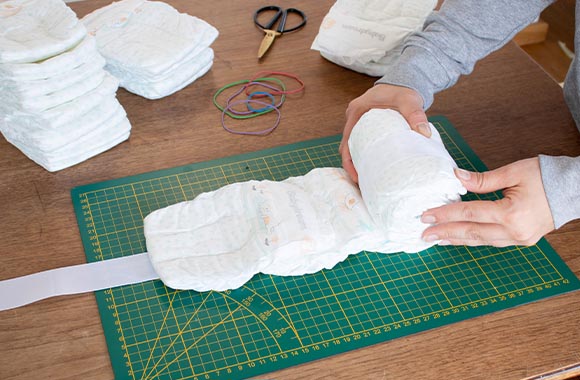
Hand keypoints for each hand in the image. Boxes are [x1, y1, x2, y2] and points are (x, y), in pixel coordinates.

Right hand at [339, 84, 429, 182]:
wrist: (406, 82)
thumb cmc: (403, 90)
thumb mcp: (409, 100)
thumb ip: (416, 115)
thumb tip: (424, 134)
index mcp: (357, 111)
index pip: (346, 140)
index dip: (349, 160)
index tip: (356, 175)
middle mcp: (354, 117)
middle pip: (347, 147)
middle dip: (352, 166)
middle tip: (362, 183)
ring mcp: (360, 122)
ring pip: (353, 147)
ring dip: (357, 162)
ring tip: (367, 179)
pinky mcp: (367, 127)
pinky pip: (361, 143)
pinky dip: (364, 156)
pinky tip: (373, 168)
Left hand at [421, 158, 554, 246]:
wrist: (574, 190)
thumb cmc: (546, 177)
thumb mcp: (513, 172)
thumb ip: (482, 179)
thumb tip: (456, 177)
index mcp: (512, 213)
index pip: (469, 214)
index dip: (445, 215)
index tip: (426, 215)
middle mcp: (515, 231)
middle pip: (472, 233)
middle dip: (445, 232)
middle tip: (424, 234)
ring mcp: (520, 239)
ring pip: (481, 241)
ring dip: (457, 239)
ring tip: (437, 238)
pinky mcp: (522, 241)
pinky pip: (492, 242)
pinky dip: (474, 240)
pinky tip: (460, 237)